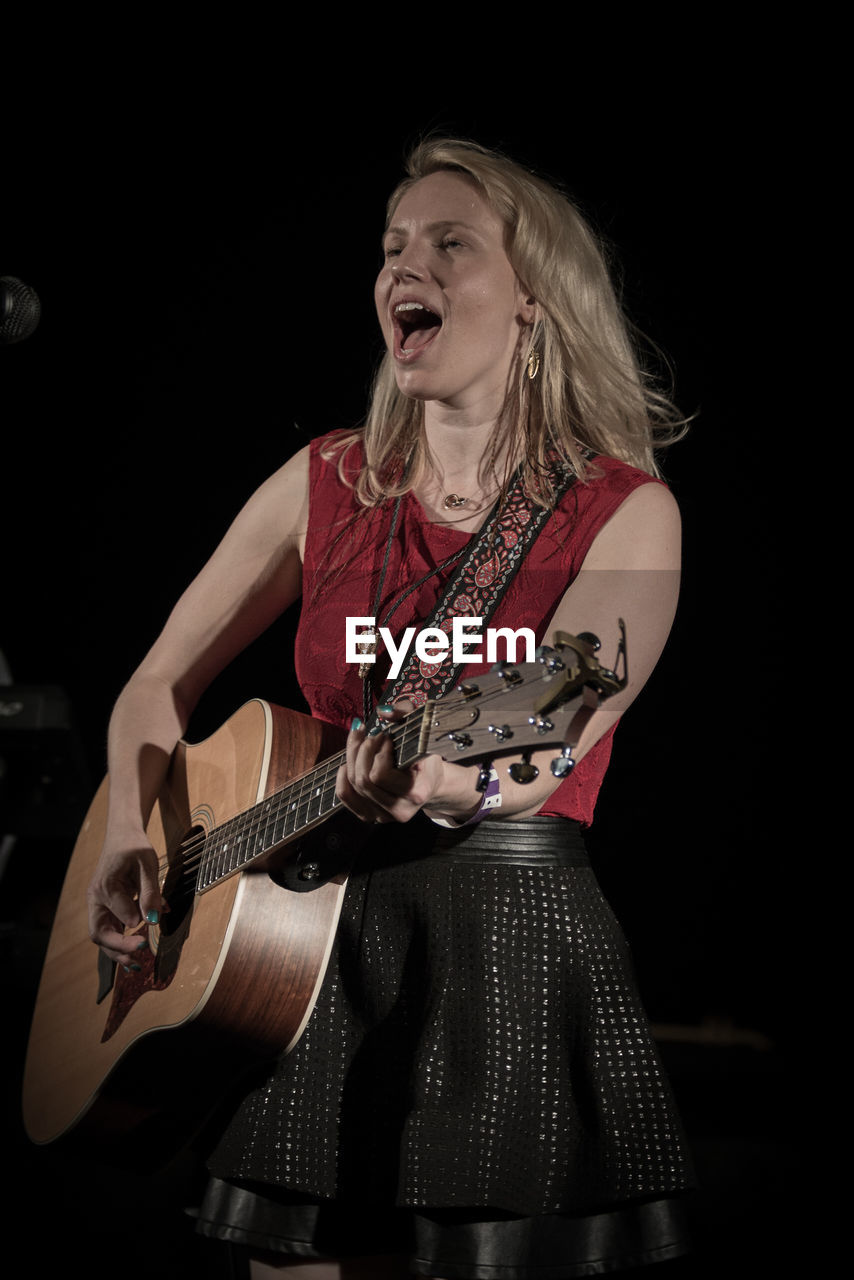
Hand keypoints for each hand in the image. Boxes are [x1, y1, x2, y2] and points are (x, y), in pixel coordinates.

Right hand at [87, 835, 166, 965]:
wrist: (122, 836)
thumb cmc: (135, 847)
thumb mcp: (148, 864)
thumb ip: (150, 892)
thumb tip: (153, 920)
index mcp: (105, 885)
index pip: (118, 911)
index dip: (136, 920)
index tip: (152, 923)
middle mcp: (96, 899)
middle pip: (100, 932)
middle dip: (118, 948)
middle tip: (139, 955)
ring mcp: (98, 905)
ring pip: (102, 935)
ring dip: (117, 952)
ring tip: (136, 965)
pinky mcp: (105, 909)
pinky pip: (109, 930)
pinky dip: (119, 943)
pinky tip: (133, 954)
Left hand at [336, 703, 478, 824]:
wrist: (430, 782)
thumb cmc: (425, 755)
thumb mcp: (422, 731)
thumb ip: (406, 714)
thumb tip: (383, 711)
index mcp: (417, 792)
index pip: (381, 774)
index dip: (378, 751)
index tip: (386, 737)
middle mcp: (401, 810)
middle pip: (364, 780)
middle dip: (363, 751)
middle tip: (372, 735)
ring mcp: (384, 816)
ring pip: (354, 785)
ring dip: (352, 758)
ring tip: (361, 741)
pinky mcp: (371, 816)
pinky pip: (346, 796)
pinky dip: (342, 776)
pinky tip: (349, 762)